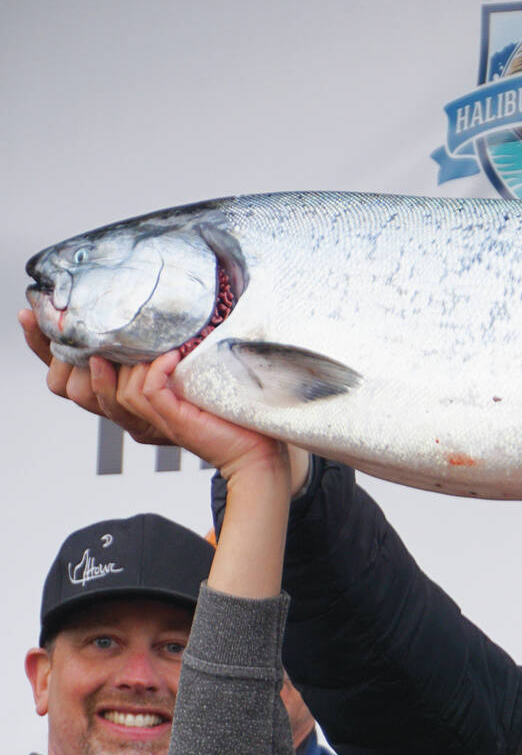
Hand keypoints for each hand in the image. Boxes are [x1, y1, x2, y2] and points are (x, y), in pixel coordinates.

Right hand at [20, 308, 304, 489]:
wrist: (257, 448)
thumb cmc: (222, 408)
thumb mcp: (180, 369)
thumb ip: (153, 348)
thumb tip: (142, 306)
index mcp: (122, 397)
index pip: (64, 375)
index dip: (41, 347)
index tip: (31, 314)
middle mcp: (127, 413)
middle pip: (72, 387)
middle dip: (72, 356)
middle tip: (84, 325)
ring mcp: (146, 421)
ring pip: (109, 390)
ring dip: (122, 362)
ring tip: (140, 338)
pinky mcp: (170, 422)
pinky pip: (145, 393)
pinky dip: (155, 372)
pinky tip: (172, 356)